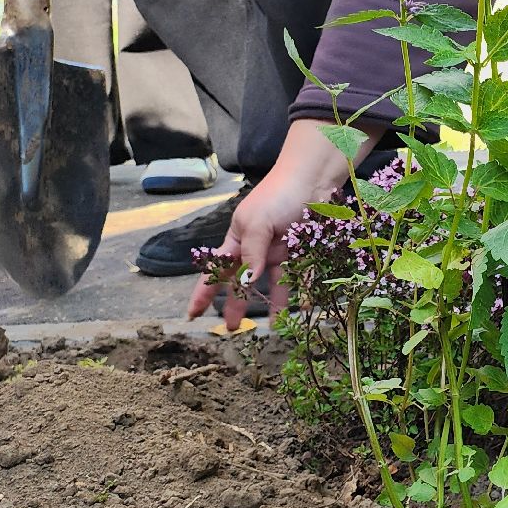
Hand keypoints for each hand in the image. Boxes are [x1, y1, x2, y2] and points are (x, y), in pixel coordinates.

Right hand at [186, 119, 356, 329]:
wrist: (314, 178)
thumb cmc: (278, 195)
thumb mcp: (257, 223)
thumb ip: (251, 253)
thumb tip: (246, 282)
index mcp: (239, 239)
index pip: (216, 270)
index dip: (203, 292)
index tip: (192, 314)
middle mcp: (259, 248)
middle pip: (245, 282)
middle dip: (237, 304)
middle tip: (233, 329)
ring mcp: (283, 250)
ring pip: (276, 283)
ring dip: (274, 304)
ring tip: (276, 328)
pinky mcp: (306, 250)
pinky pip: (304, 276)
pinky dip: (303, 292)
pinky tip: (304, 308)